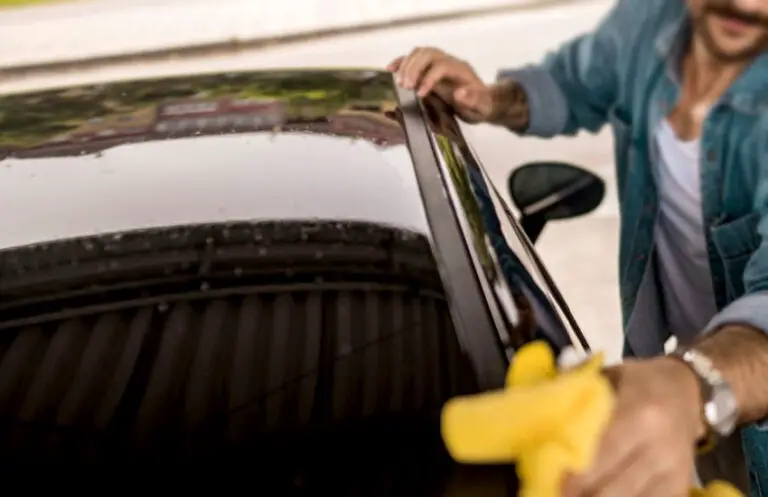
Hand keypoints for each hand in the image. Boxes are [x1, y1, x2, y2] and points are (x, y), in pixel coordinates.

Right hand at [386, 47, 491, 122]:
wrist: (481, 102)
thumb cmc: (480, 106)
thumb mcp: (481, 108)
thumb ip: (473, 101)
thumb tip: (459, 93)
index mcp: (461, 70)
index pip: (442, 66)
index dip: (429, 78)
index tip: (420, 94)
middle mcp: (449, 61)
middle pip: (428, 54)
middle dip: (414, 69)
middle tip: (405, 87)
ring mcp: (439, 62)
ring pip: (420, 53)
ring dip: (406, 65)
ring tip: (399, 83)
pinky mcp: (429, 67)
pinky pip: (414, 58)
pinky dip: (401, 62)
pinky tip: (390, 69)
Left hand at [565, 357, 705, 496]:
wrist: (688, 388)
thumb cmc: (638, 381)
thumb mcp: (607, 375)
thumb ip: (575, 392)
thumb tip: (536, 412)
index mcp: (640, 414)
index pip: (602, 452)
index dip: (575, 474)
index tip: (551, 482)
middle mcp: (660, 446)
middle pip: (614, 486)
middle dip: (581, 494)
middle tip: (557, 494)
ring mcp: (674, 470)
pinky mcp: (681, 485)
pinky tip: (600, 494)